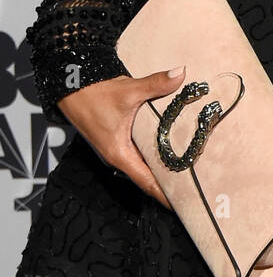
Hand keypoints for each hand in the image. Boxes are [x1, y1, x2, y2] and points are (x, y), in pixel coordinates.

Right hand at [57, 66, 186, 208]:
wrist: (72, 86)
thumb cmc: (94, 94)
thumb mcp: (128, 90)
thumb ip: (156, 84)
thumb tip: (181, 74)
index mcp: (120, 154)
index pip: (146, 182)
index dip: (165, 194)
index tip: (183, 203)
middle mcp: (119, 155)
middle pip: (148, 175)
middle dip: (170, 181)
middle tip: (196, 184)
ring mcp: (119, 148)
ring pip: (145, 163)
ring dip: (163, 166)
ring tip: (189, 169)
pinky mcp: (119, 138)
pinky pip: (140, 151)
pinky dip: (155, 152)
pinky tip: (171, 147)